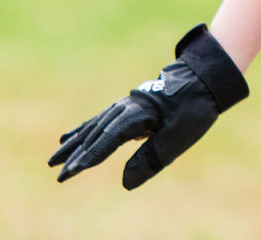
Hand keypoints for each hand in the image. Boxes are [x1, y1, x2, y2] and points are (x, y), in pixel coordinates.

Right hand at [49, 24, 248, 189]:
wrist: (205, 77)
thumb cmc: (194, 107)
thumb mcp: (178, 136)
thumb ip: (151, 159)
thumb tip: (124, 183)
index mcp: (136, 116)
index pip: (106, 142)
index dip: (88, 159)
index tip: (68, 174)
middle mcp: (125, 108)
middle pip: (95, 135)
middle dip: (76, 155)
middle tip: (57, 173)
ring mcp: (125, 105)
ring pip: (94, 126)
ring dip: (75, 143)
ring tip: (54, 157)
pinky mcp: (129, 106)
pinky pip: (100, 119)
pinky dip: (84, 129)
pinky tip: (70, 135)